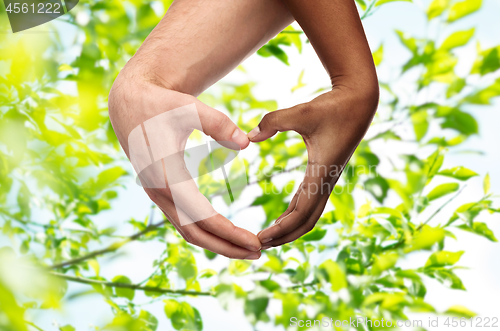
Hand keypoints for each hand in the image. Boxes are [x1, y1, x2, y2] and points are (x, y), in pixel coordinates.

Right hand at [108, 76, 261, 258]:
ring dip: (216, 242)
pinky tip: (224, 231)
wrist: (128, 103)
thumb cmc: (160, 104)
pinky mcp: (161, 191)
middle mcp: (159, 191)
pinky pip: (183, 219)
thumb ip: (218, 123)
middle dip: (227, 247)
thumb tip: (246, 143)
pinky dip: (205, 230)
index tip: (255, 243)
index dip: (230, 233)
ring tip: (246, 248)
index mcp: (166, 176)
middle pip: (195, 233)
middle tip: (258, 253)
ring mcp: (158, 194)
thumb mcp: (188, 107)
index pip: (202, 217)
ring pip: (188, 230)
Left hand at [248, 86, 378, 247]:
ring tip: (268, 237)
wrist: (359, 101)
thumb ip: (273, 122)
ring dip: (290, 227)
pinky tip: (282, 217)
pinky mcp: (325, 173)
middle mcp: (326, 180)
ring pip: (309, 213)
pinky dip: (295, 212)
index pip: (300, 212)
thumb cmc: (332, 106)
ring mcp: (327, 178)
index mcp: (321, 172)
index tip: (261, 238)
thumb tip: (249, 137)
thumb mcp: (301, 112)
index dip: (281, 229)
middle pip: (306, 221)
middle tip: (259, 246)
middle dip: (284, 236)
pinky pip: (309, 200)